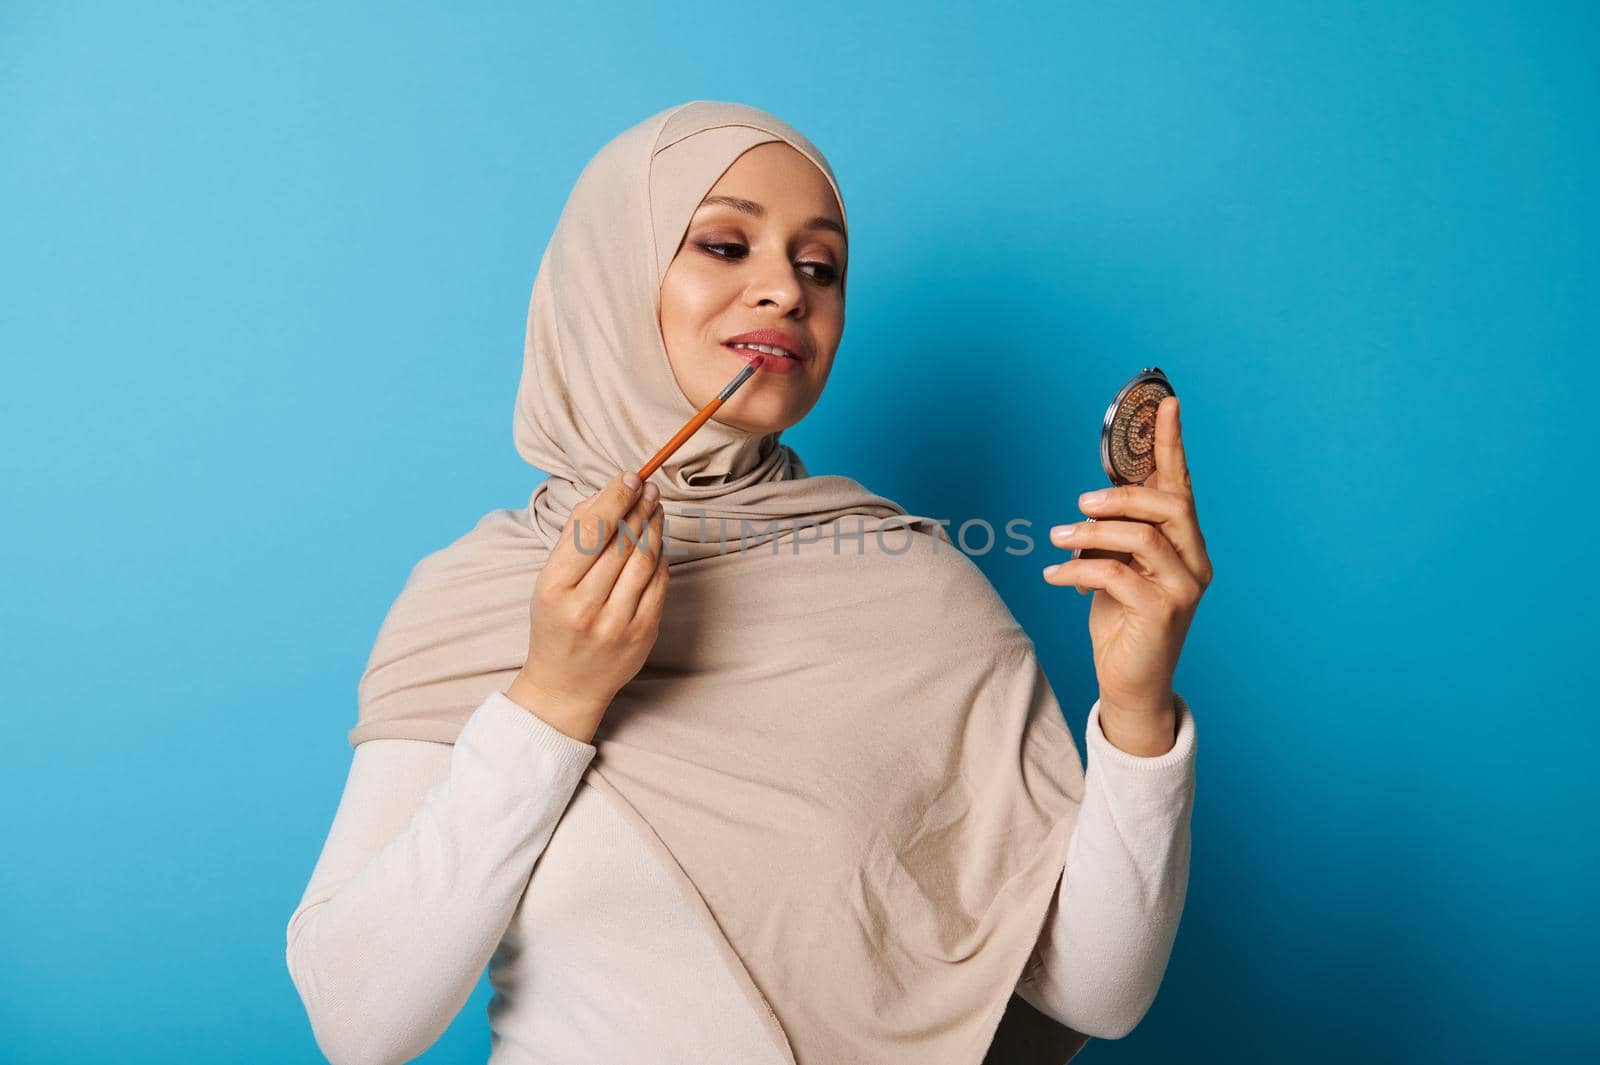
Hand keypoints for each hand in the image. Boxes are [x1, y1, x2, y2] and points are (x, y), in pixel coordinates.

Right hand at [506, 471, 669, 742]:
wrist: (566, 685)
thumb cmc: (556, 623)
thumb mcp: (549, 581)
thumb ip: (573, 537)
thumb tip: (605, 494)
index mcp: (554, 589)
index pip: (590, 531)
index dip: (614, 499)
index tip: (629, 478)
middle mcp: (585, 607)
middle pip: (620, 543)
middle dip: (637, 507)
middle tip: (649, 486)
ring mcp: (616, 623)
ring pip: (644, 560)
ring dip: (653, 527)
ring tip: (655, 506)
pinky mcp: (643, 634)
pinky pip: (658, 584)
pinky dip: (660, 557)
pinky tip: (658, 539)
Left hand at [1042, 396, 1212, 750]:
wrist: (1130, 682)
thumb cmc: (1122, 620)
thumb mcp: (1116, 568)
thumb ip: (1115, 534)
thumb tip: (1093, 500)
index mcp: (1186, 544)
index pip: (1181, 485)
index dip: (1173, 444)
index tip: (1167, 404)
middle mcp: (1195, 561)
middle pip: (1168, 505)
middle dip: (1121, 496)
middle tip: (1080, 503)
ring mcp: (1184, 587)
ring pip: (1142, 538)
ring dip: (1092, 533)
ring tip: (1057, 539)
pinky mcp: (1163, 612)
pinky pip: (1117, 574)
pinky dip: (1079, 570)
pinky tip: (1055, 577)